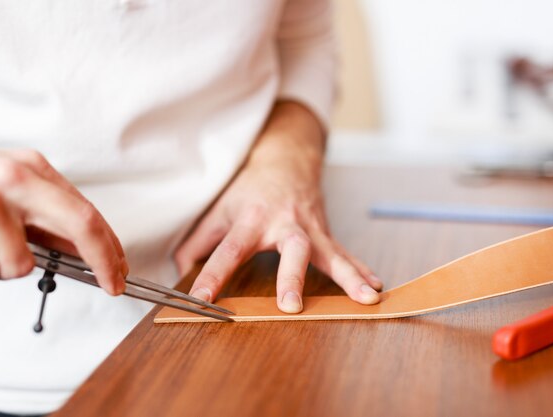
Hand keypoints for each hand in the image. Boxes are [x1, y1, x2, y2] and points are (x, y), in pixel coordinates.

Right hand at [0, 148, 126, 293]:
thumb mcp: (12, 190)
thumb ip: (48, 219)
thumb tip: (87, 252)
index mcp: (32, 168)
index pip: (86, 211)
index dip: (110, 246)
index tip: (120, 269)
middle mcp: (14, 179)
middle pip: (79, 224)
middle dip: (102, 261)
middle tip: (111, 283)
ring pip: (24, 264)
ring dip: (7, 267)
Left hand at [175, 102, 381, 312]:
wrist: (285, 160)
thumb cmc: (248, 189)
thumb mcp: (217, 210)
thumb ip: (197, 243)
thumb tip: (179, 272)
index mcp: (250, 219)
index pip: (227, 249)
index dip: (213, 273)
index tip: (201, 298)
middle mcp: (283, 224)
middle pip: (290, 250)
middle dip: (292, 278)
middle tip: (291, 306)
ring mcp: (309, 228)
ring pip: (330, 253)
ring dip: (348, 276)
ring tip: (365, 298)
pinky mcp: (325, 233)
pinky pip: (344, 253)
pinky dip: (360, 270)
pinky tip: (373, 288)